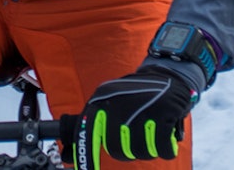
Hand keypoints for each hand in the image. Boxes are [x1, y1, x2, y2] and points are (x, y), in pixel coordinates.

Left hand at [73, 66, 197, 167]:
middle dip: (126, 151)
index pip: (87, 133)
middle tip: (135, 139)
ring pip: (139, 152)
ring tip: (151, 134)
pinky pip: (162, 149)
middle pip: (116, 149)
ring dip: (147, 149)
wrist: (167, 75)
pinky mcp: (164, 113)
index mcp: (101, 100)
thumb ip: (90, 129)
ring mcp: (141, 108)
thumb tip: (66, 157)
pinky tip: (166, 137)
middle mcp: (118, 103)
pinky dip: (166, 149)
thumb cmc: (134, 96)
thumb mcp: (109, 103)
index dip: (86, 157)